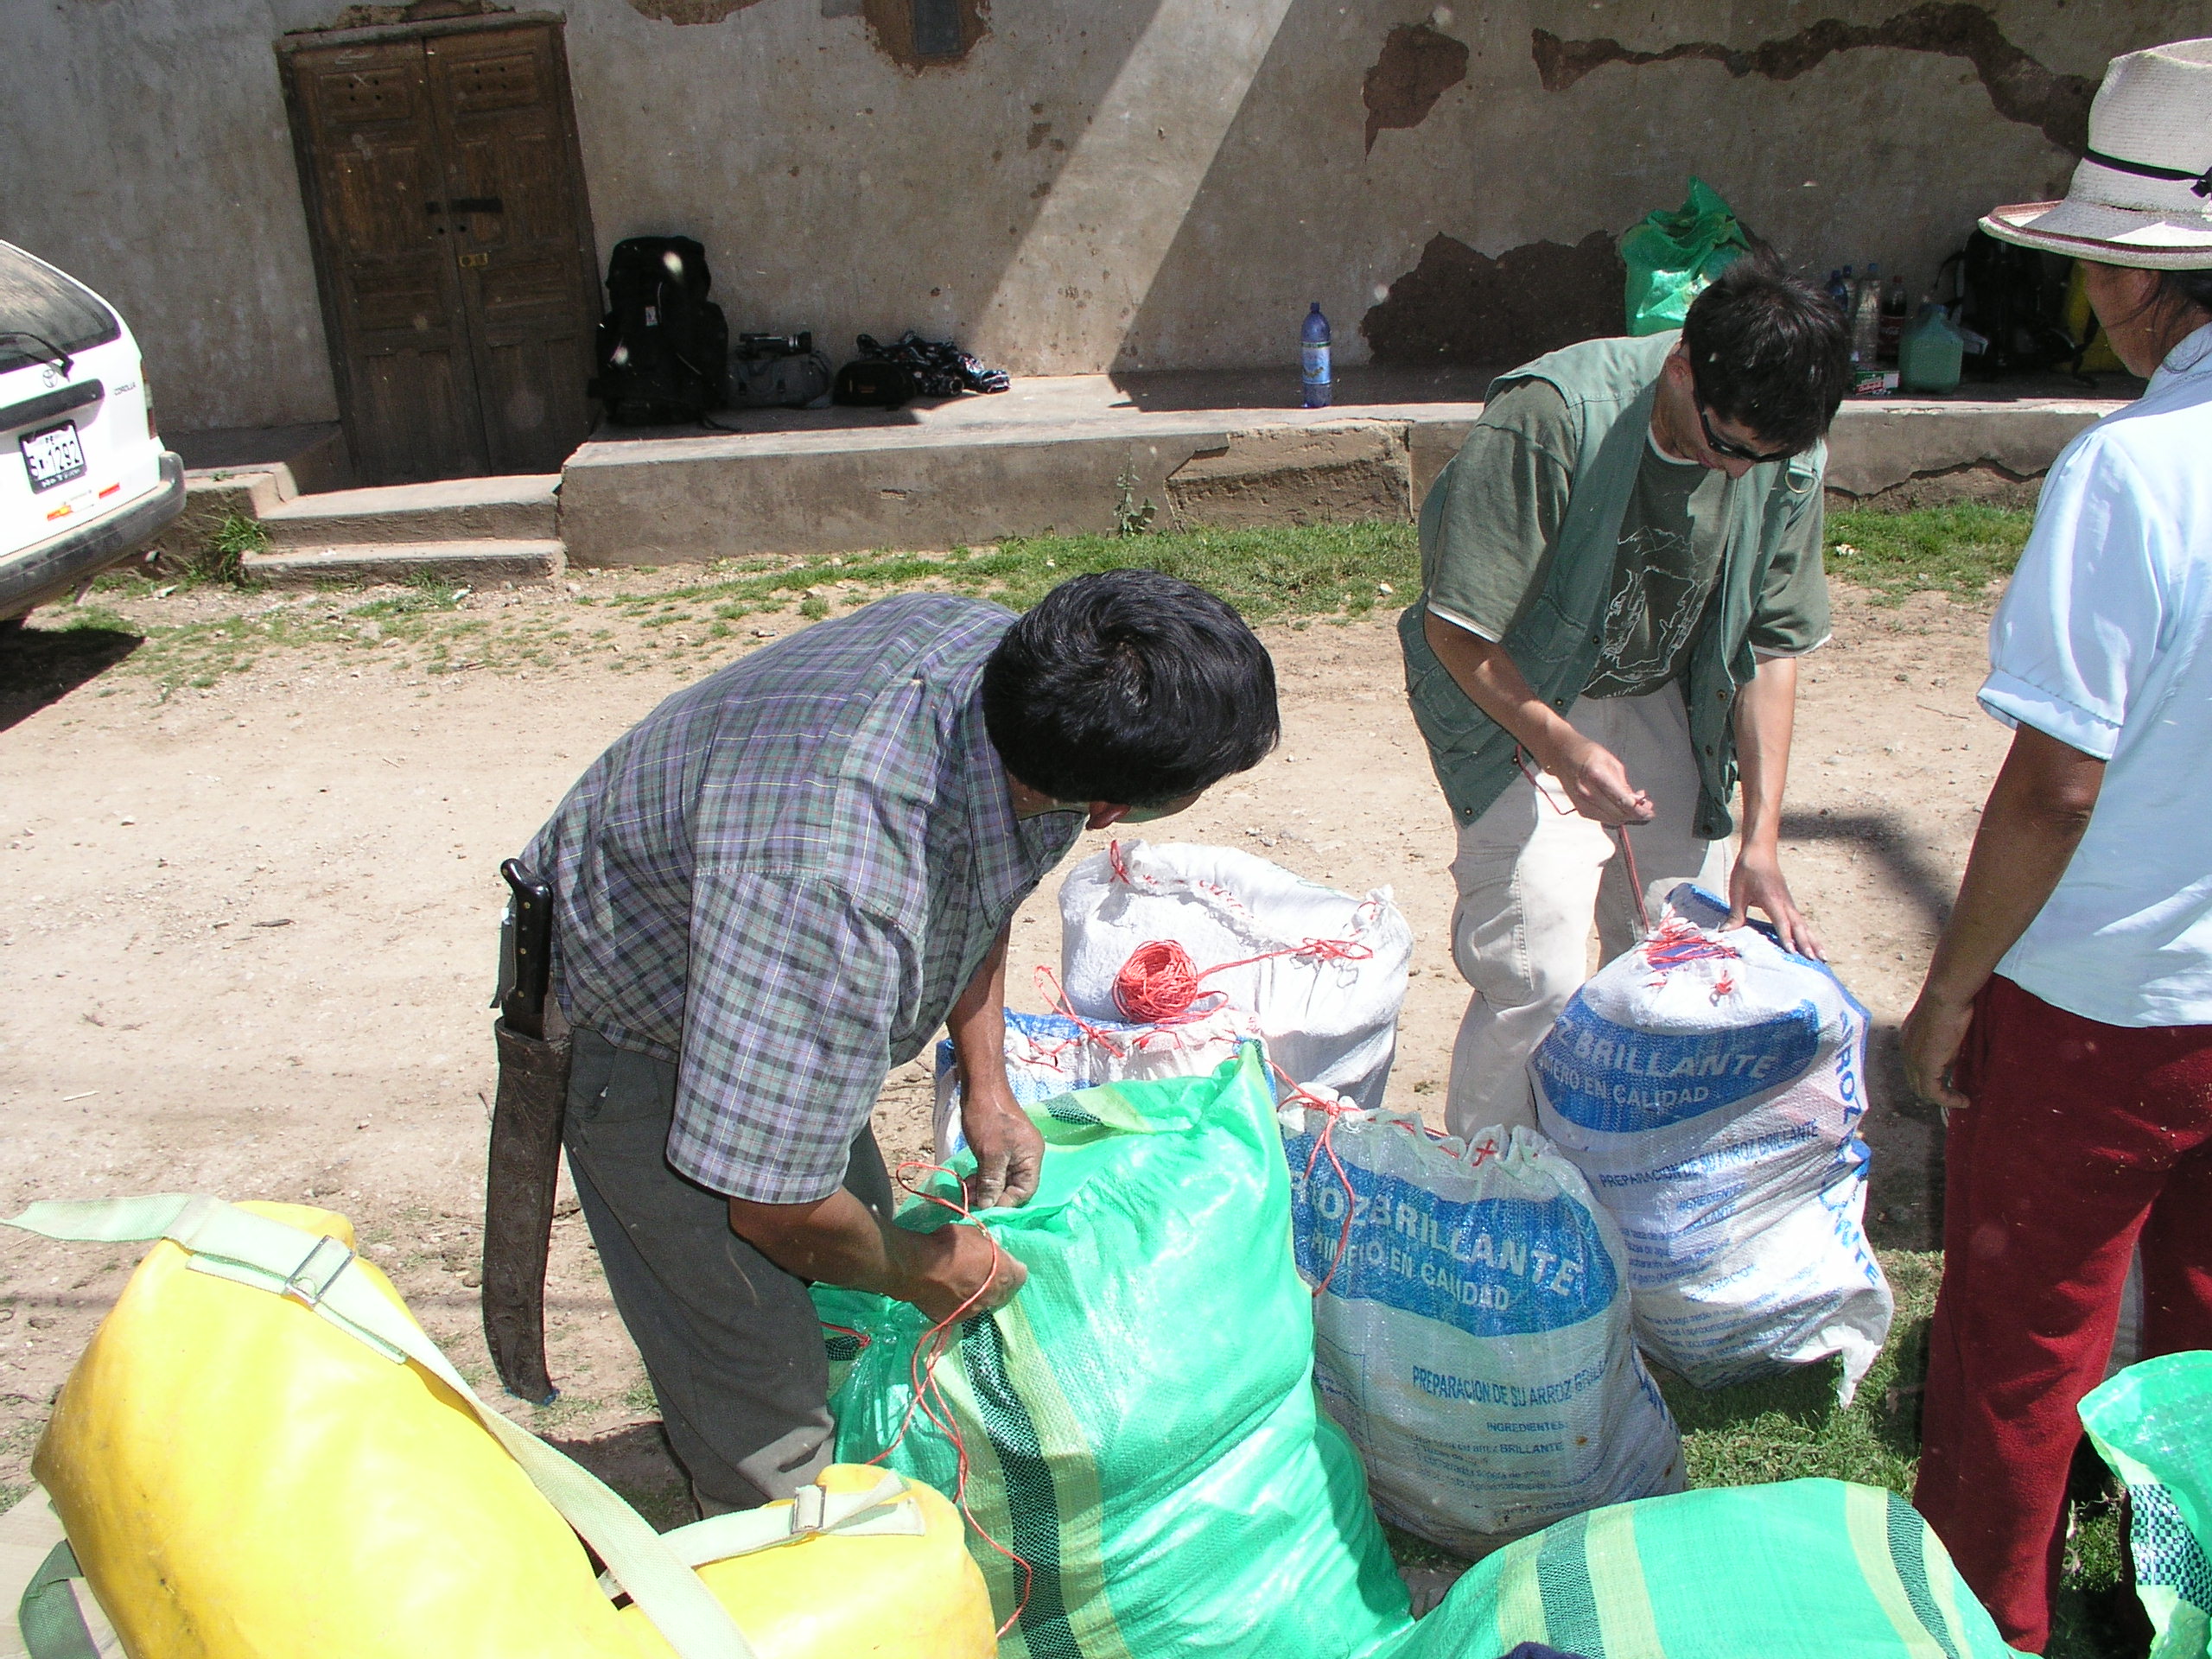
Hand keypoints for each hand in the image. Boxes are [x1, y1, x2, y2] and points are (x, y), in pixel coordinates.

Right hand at [901, 1222, 1025, 1323]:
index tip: (1003, 1261)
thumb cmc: (948, 1246)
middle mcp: (993, 1297)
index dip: (1012, 1267)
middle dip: (997, 1282)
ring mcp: (975, 1311)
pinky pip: (963, 1310)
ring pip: (984, 1303)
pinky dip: (960, 1303)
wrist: (918, 1268)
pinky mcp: (956, 1319)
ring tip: (964, 1283)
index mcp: (1003, 1274)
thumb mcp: (974, 1235)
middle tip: (984, 1272)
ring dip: (979, 1294)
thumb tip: (990, 1253)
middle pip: (1004, 1291)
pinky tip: (949, 1293)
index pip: (1021, 1274)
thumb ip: (987, 1247)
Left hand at [960, 1083, 1044, 1209]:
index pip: (1024, 1191)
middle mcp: (1026, 1156)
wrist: (981, 1086)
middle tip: (970, 1202)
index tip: (984, 1209)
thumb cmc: (988, 1120)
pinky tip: (968, 1181)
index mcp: (1032, 1157)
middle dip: (992, 1196)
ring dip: (984, 1187)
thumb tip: (988, 1206)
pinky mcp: (1000, 1146)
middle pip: (1013, 1186)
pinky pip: (994, 1168)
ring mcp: (1013, 1150)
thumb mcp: (990, 1154)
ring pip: (1001, 1178)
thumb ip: (992, 1182)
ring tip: (966, 1192)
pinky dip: (982, 1176)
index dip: (1005, 1203)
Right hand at [1542, 735, 1653, 825]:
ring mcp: (1582, 803)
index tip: (1650, 811)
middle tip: (1646, 808)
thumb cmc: (1587, 752)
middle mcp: (1588, 793)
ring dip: (1626, 816)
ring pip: (1611, 819)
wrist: (1560, 755)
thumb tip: (1636, 800)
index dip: (1639, 809)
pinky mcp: (1579, 808)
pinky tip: (1619, 807)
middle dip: (1635, 813)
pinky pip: (1602, 819)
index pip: (1623, 801)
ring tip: (1635, 807)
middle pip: (1618, 814)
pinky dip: (1614, 816)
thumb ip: (1623, 783)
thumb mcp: (1610, 761)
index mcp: (1597, 776)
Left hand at [1727, 844, 1823, 958]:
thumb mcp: (1737, 892)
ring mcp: (1789, 904)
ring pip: (1804, 925)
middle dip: (1808, 944)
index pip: (1782, 921)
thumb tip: (1725, 933)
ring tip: (1824, 958)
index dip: (1786, 937)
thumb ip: (1735, 915)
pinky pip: (1801, 922)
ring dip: (1814, 941)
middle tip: (1817, 960)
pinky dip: (1809, 934)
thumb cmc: (1748, 870)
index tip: (1793, 951)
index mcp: (1772, 899)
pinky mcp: (1789, 904)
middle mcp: (1785, 903)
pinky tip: (1814, 945)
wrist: (1760, 852)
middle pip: (1799, 926)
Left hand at [1901, 989, 1975, 1114]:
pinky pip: (1933, 1093)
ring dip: (1943, 1099)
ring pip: (1923, 1090)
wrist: (1945, 996)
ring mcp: (1913, 1060)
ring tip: (1961, 1101)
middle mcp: (1906, 1051)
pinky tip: (1964, 1101)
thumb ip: (1945, 1046)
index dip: (1931, 1080)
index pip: (1915, 1068)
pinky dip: (1949, 1101)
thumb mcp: (1946, 1028)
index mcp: (1909, 1041)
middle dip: (1936, 1094)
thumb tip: (1953, 1062)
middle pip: (1916, 1083)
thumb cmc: (1950, 1003)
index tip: (1951, 1086)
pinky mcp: (1925, 1066)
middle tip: (1956, 1098)